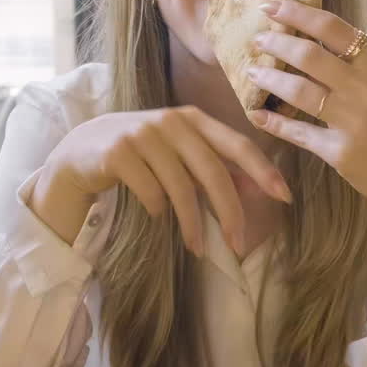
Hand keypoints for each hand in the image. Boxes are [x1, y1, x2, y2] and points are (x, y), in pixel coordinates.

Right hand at [36, 106, 290, 254]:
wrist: (82, 149)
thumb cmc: (142, 154)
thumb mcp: (180, 153)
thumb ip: (215, 164)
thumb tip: (258, 189)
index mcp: (193, 118)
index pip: (237, 144)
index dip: (263, 170)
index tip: (284, 197)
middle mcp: (171, 120)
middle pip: (212, 171)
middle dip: (230, 211)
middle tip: (238, 244)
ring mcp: (143, 134)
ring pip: (181, 187)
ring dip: (193, 224)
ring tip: (198, 247)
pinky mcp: (119, 152)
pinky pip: (151, 192)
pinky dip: (159, 211)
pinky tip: (157, 216)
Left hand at [243, 1, 366, 223]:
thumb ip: (360, 65)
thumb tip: (315, 40)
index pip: (333, 28)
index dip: (298, 13)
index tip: (272, 6)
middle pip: (308, 55)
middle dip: (275, 43)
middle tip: (257, 40)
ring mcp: (353, 120)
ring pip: (298, 90)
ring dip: (268, 78)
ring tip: (252, 72)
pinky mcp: (340, 152)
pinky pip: (297, 132)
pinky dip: (273, 122)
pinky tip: (257, 115)